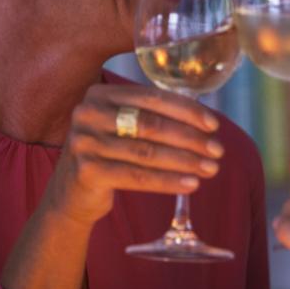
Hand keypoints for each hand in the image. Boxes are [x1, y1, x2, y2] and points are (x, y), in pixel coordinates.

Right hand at [43, 83, 223, 225]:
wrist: (71, 194)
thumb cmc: (108, 155)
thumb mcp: (120, 127)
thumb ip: (150, 116)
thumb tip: (205, 121)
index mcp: (100, 94)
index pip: (151, 97)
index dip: (186, 110)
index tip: (213, 125)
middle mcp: (88, 113)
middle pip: (150, 124)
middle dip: (190, 138)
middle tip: (218, 150)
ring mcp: (84, 142)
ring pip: (147, 152)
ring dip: (185, 161)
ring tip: (210, 169)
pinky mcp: (87, 171)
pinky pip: (137, 177)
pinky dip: (168, 181)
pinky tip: (191, 184)